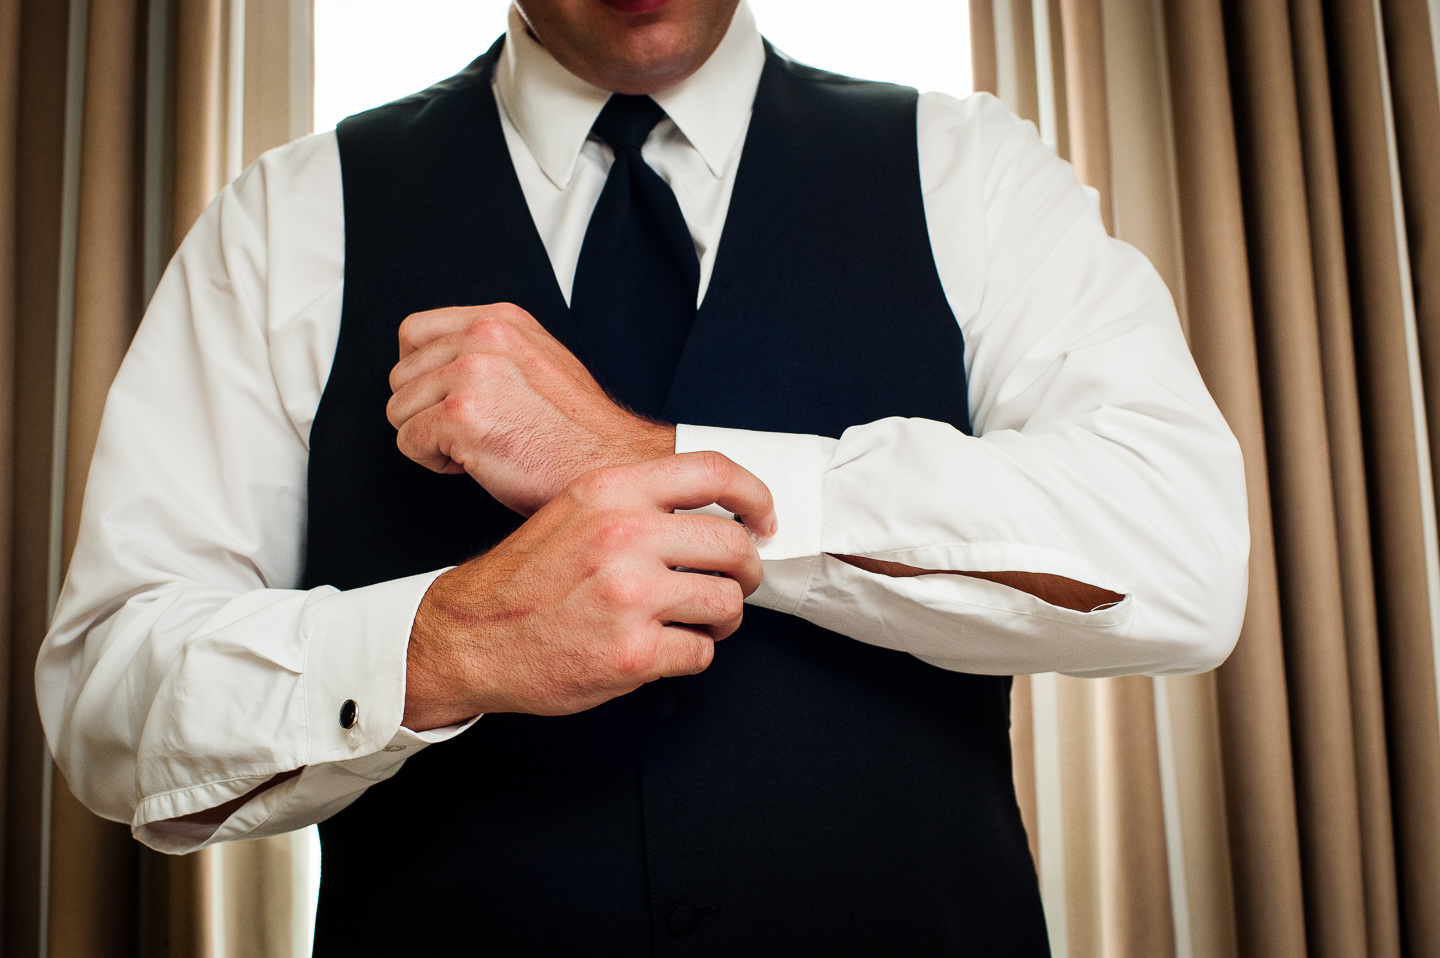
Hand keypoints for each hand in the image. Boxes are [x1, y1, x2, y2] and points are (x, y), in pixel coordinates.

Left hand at [387, 303, 674, 515]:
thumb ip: (492, 349)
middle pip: (401, 375)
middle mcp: (484, 338)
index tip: (442, 395)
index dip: (420, 373)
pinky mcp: (461, 416)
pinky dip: (435, 462)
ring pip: (400, 410)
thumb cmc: (577, 431)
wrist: (607, 464)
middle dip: (426, 410)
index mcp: (501, 321)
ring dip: (430, 437)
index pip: (415, 332)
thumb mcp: (539, 361)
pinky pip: (409, 442)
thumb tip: (444, 361)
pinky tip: (475, 461)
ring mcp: (471, 375)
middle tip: (469, 429)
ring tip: (477, 444)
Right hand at [402, 452, 776, 730]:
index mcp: (611, 490)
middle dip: (744, 571)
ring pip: (725, 602)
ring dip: (720, 618)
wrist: (469, 636)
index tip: (766, 520)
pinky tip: (662, 648)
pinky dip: (689, 655)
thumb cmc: (525, 577)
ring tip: (695, 620)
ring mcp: (629, 596)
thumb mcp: (575, 510)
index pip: (712, 472)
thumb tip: (715, 511)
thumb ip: (638, 501)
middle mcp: (623, 536)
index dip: (756, 496)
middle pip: (732, 546)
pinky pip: (700, 653)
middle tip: (733, 583)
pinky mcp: (632, 653)